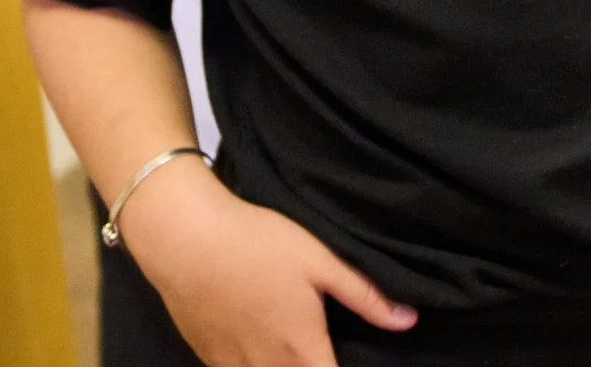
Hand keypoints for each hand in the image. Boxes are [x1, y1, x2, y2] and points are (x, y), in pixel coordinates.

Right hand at [122, 165, 413, 366]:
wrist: (183, 237)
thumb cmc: (256, 243)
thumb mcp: (318, 260)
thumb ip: (363, 295)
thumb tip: (407, 320)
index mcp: (301, 350)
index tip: (353, 366)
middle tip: (321, 356)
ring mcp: (232, 366)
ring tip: (293, 356)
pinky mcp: (206, 357)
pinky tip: (261, 358)